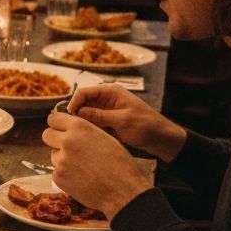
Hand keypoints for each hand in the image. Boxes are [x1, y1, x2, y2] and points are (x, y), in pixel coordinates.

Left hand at [42, 111, 152, 217]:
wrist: (123, 191)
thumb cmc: (119, 164)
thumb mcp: (105, 138)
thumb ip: (84, 131)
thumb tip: (69, 128)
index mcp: (80, 127)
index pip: (53, 118)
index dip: (57, 124)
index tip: (59, 129)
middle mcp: (67, 141)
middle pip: (47, 134)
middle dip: (54, 139)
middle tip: (66, 147)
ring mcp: (61, 160)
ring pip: (53, 154)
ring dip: (62, 159)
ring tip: (83, 167)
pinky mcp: (58, 177)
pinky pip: (57, 171)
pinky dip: (66, 174)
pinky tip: (82, 179)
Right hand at [66, 83, 185, 161]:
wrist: (161, 138)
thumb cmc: (146, 126)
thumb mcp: (121, 120)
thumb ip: (98, 116)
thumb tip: (77, 113)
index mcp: (111, 92)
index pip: (84, 92)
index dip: (74, 102)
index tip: (69, 116)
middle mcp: (107, 99)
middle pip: (83, 102)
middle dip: (77, 114)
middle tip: (74, 127)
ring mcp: (107, 110)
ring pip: (86, 113)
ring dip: (84, 122)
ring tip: (83, 133)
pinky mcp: (108, 120)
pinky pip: (93, 122)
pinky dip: (90, 128)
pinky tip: (91, 137)